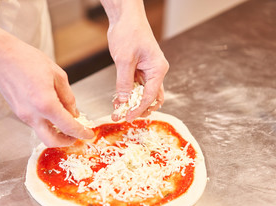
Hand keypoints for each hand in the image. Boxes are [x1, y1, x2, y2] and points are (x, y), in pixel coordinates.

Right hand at [0, 1, 93, 146]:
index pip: (68, 126)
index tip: (89, 134)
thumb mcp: (57, 75)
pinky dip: (47, 123)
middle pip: (51, 141)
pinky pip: (36, 124)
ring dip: (56, 132)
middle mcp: (33, 114)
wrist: (0, 57)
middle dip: (66, 141)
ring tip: (66, 121)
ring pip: (42, 133)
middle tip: (76, 134)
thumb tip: (74, 113)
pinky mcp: (18, 113)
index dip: (81, 132)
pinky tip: (53, 112)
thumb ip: (68, 97)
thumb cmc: (27, 60)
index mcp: (46, 104)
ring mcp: (23, 115)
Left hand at [101, 0, 168, 121]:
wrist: (125, 17)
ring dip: (132, 103)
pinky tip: (118, 100)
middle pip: (151, 98)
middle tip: (125, 116)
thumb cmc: (129, 32)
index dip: (139, 109)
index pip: (150, 96)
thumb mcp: (124, 59)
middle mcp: (155, 71)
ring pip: (143, 93)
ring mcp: (148, 71)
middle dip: (139, 109)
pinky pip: (135, 86)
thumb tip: (123, 101)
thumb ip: (124, 82)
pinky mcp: (139, 69)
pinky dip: (128, 94)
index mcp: (158, 69)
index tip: (128, 117)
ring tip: (119, 110)